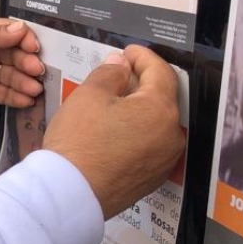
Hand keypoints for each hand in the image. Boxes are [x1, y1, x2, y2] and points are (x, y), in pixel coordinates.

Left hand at [0, 19, 44, 109]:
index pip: (10, 33)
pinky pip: (4, 93)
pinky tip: (26, 99)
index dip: (24, 39)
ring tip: (34, 88)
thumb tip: (20, 29)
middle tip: (36, 70)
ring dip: (25, 81)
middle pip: (15, 55)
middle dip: (28, 63)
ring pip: (12, 75)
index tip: (34, 47)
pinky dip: (16, 96)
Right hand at [43, 45, 183, 219]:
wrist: (71, 192)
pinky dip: (137, 130)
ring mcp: (164, 159)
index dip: (143, 57)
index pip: (160, 72)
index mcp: (160, 110)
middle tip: (119, 74)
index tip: (128, 51)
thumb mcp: (88, 95)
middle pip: (162, 98)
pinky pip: (150, 144)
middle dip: (142, 82)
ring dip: (139, 108)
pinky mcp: (152, 177)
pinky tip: (114, 129)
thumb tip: (121, 64)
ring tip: (113, 102)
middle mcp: (171, 135)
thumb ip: (110, 73)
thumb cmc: (78, 139)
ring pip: (156, 123)